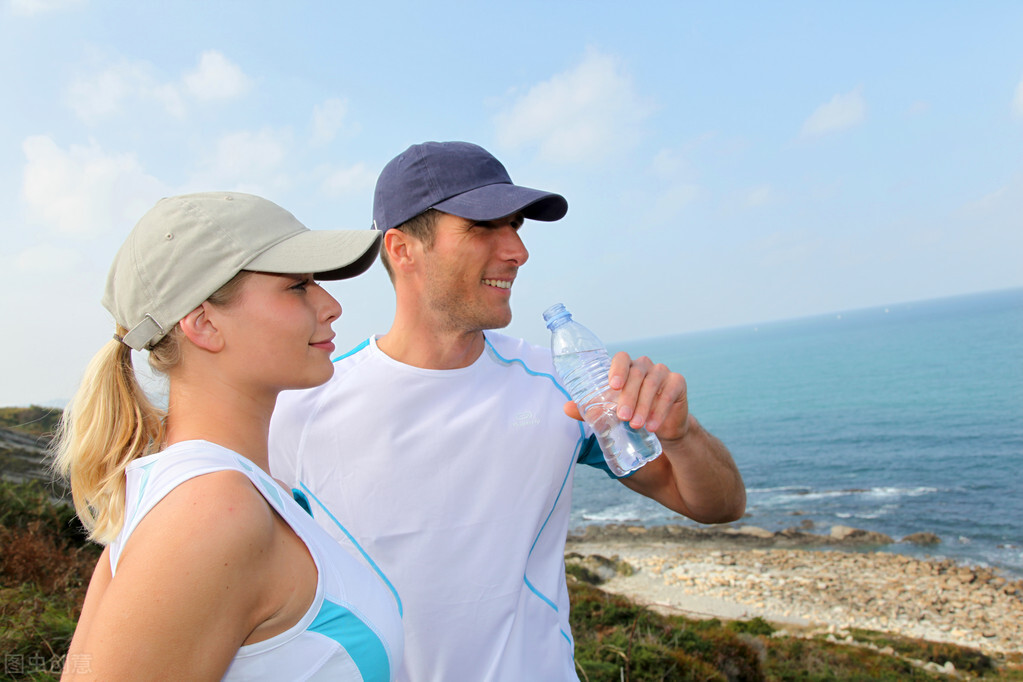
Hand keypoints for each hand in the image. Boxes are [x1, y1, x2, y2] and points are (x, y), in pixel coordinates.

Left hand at [562, 351, 690, 441]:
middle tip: (622, 417)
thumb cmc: (632, 414)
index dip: (617, 369)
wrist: (662, 427)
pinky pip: (669, 393)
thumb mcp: (611, 413)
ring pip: (652, 384)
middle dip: (628, 397)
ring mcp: (662, 372)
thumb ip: (591, 409)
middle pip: (636, 374)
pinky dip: (660, 410)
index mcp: (626, 368)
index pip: (621, 358)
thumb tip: (566, 408)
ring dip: (644, 406)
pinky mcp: (678, 383)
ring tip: (637, 425)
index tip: (613, 386)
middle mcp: (644, 366)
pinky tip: (652, 425)